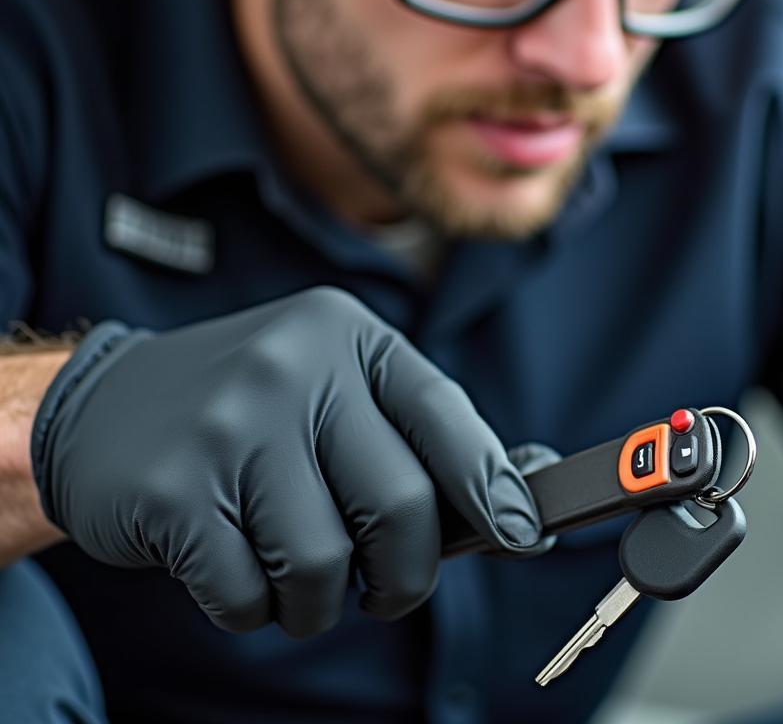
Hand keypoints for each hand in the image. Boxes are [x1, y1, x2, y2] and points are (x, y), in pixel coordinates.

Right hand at [31, 287, 541, 635]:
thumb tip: (510, 501)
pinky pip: (248, 593)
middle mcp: (295, 366)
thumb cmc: (244, 412)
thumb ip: (408, 439)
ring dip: (319, 600)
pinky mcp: (175, 488)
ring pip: (324, 564)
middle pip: (400, 504)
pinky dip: (254, 606)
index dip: (491, 483)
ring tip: (292, 574)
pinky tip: (233, 565)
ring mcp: (232, 423)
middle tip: (385, 588)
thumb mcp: (330, 388)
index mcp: (346, 336)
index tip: (525, 533)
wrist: (99, 407)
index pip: (442, 414)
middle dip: (404, 573)